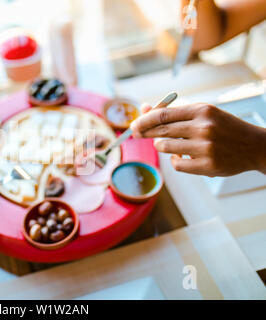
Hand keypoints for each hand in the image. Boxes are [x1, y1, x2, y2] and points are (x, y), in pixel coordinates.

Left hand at [130, 103, 265, 176]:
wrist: (254, 146)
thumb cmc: (223, 128)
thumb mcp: (203, 113)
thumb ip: (174, 113)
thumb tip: (144, 110)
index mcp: (201, 111)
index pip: (162, 115)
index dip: (144, 120)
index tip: (134, 124)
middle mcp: (203, 128)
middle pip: (160, 131)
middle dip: (144, 132)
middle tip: (136, 133)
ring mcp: (205, 148)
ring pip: (165, 148)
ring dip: (162, 146)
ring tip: (173, 144)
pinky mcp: (207, 166)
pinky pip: (176, 164)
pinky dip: (175, 160)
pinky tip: (183, 156)